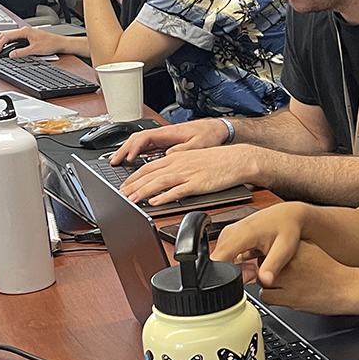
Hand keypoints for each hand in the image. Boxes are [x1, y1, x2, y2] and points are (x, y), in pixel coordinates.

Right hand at [0, 26, 82, 58]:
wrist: (60, 43)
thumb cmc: (51, 44)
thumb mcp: (35, 50)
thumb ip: (22, 52)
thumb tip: (11, 55)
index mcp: (25, 31)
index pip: (7, 36)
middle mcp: (24, 31)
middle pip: (5, 35)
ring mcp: (25, 34)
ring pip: (9, 37)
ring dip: (2, 43)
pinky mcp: (27, 37)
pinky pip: (14, 39)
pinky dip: (8, 44)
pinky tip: (6, 49)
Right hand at [111, 118, 228, 163]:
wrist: (216, 129)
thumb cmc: (208, 135)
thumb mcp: (199, 144)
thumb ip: (183, 150)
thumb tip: (168, 155)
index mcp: (168, 132)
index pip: (144, 137)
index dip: (134, 147)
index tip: (129, 158)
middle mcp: (162, 134)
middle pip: (136, 139)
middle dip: (123, 149)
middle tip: (114, 162)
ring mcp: (162, 138)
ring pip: (138, 142)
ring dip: (126, 151)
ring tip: (116, 162)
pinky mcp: (164, 142)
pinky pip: (145, 146)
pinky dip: (135, 152)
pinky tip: (130, 161)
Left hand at [118, 145, 258, 206]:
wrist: (237, 159)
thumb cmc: (218, 160)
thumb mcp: (193, 158)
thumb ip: (177, 165)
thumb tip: (165, 175)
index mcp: (177, 157)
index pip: (149, 166)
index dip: (134, 177)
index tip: (124, 185)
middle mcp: (179, 164)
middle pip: (150, 174)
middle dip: (133, 185)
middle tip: (121, 195)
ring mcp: (187, 174)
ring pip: (159, 182)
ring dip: (142, 191)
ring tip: (131, 200)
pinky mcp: (197, 184)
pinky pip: (177, 191)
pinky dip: (164, 197)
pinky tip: (155, 202)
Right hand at [211, 203, 306, 284]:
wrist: (288, 215)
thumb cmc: (287, 228)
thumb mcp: (284, 249)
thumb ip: (273, 266)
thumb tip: (265, 282)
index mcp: (241, 234)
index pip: (217, 259)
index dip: (223, 275)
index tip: (240, 279)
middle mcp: (231, 232)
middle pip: (218, 263)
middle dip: (234, 275)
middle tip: (254, 273)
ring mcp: (229, 234)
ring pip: (222, 261)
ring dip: (236, 270)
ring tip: (256, 266)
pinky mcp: (230, 237)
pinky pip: (226, 256)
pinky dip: (237, 264)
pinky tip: (252, 262)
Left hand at [254, 240, 358, 315]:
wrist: (348, 288)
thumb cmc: (333, 272)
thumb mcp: (313, 250)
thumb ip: (294, 248)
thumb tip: (276, 247)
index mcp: (296, 246)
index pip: (268, 246)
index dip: (268, 255)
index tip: (272, 260)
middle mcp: (290, 260)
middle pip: (261, 262)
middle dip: (268, 269)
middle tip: (279, 275)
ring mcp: (288, 278)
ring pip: (261, 280)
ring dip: (269, 284)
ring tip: (283, 286)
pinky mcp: (288, 296)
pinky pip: (265, 296)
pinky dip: (271, 297)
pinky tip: (284, 296)